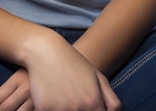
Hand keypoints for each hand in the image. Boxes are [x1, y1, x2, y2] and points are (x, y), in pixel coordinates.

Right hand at [0, 31, 120, 110]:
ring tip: (63, 97)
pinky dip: (51, 109)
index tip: (88, 108)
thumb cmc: (73, 63)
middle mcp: (79, 108)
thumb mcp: (97, 76)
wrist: (45, 51)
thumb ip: (111, 100)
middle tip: (72, 99)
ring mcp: (61, 109)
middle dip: (80, 110)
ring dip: (65, 110)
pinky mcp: (44, 109)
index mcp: (94, 101)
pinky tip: (51, 99)